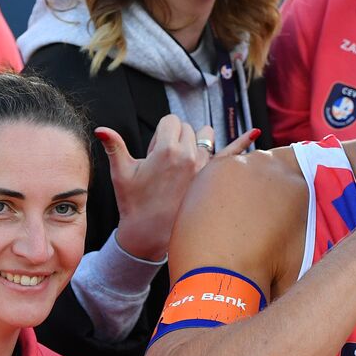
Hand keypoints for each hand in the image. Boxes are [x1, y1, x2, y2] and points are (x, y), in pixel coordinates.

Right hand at [98, 116, 259, 260]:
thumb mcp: (121, 174)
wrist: (150, 234)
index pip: (171, 121)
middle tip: (165, 164)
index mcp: (167, 150)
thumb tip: (101, 129)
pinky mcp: (215, 178)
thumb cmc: (134, 203)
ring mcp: (206, 167)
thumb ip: (114, 147)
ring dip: (198, 140)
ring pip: (207, 136)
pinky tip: (255, 133)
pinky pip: (233, 155)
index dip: (161, 133)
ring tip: (186, 158)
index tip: (155, 151)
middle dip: (176, 138)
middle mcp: (191, 155)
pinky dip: (244, 142)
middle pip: (188, 128)